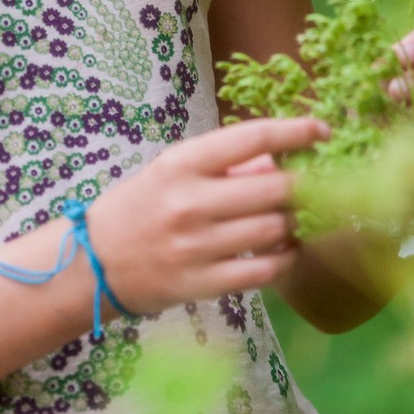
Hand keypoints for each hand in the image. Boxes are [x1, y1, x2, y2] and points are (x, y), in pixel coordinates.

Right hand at [87, 115, 329, 315]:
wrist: (93, 262)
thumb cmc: (138, 207)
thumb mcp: (171, 172)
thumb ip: (223, 166)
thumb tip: (281, 161)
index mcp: (180, 165)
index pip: (250, 138)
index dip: (295, 131)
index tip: (321, 129)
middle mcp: (189, 203)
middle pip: (275, 188)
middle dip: (307, 183)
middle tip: (318, 182)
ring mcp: (197, 246)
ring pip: (275, 230)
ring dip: (297, 222)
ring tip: (297, 217)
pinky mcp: (203, 283)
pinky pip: (265, 271)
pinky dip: (286, 259)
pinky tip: (286, 250)